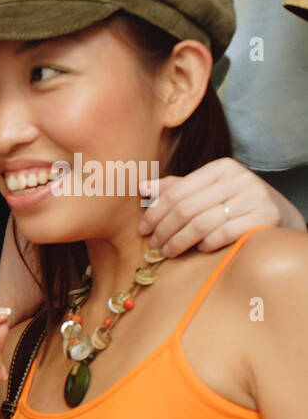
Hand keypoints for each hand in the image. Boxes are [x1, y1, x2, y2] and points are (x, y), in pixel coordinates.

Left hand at [138, 157, 296, 255]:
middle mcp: (240, 178)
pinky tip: (199, 249)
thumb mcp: (205, 191)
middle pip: (186, 209)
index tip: (142, 229)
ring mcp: (255, 197)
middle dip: (164, 230)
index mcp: (221, 168)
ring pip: (202, 224)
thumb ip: (176, 189)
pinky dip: (206, 244)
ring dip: (179, 241)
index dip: (154, 212)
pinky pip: (224, 234)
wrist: (275, 214)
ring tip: (168, 251)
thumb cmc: (232, 203)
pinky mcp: (266, 218)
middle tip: (154, 244)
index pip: (176, 192)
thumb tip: (142, 188)